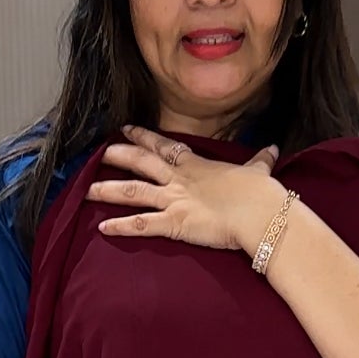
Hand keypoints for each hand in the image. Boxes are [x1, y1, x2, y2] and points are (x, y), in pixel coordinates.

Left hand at [88, 124, 282, 253]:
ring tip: (86, 190)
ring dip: (108, 190)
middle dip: (119, 156)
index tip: (126, 129)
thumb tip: (272, 149)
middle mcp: (181, 179)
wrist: (262, 212)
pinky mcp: (175, 223)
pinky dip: (121, 227)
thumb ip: (260, 161)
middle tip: (98, 153)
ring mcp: (175, 200)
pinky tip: (102, 228)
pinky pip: (142, 225)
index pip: (164, 146)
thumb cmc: (261, 194)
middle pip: (141, 162)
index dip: (143, 137)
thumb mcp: (260, 171)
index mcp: (197, 165)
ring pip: (134, 192)